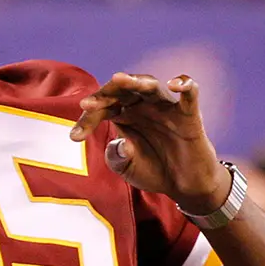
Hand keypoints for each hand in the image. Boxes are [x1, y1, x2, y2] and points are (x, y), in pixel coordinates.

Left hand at [70, 72, 230, 213]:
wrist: (183, 186)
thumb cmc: (152, 170)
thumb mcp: (127, 168)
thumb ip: (117, 158)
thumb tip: (122, 144)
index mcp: (123, 115)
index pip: (102, 108)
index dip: (87, 119)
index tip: (75, 137)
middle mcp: (142, 107)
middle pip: (122, 90)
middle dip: (104, 94)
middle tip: (88, 103)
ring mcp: (165, 109)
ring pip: (150, 86)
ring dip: (135, 81)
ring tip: (120, 79)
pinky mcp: (189, 116)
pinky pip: (190, 95)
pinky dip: (185, 85)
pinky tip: (174, 84)